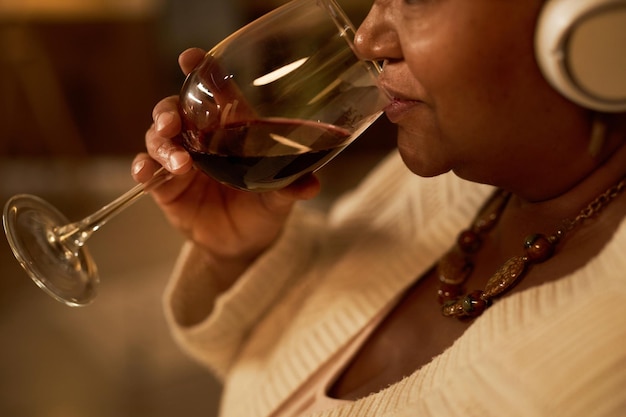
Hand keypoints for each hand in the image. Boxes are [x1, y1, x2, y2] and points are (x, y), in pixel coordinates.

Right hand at [132, 48, 320, 280]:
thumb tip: (312, 185)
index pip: (214, 93)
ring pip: (159, 137)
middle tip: (173, 121)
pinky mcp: (167, 186)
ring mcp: (182, 161)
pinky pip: (148, 171)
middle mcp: (203, 139)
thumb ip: (289, 188)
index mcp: (232, 130)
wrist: (244, 246)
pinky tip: (146, 172)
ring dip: (162, 143)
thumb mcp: (278, 199)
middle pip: (176, 110)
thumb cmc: (262, 210)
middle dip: (169, 110)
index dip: (201, 72)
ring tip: (179, 161)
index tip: (191, 58)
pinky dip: (144, 168)